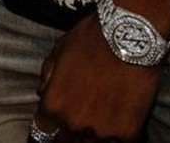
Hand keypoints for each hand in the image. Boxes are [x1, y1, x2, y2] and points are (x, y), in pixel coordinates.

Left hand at [33, 13, 161, 140]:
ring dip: (90, 136)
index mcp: (53, 105)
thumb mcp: (59, 51)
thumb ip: (47, 76)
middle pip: (66, 141)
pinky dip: (115, 137)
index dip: (48, 125)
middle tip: (77, 119)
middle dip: (67, 133)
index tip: (53, 123)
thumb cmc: (89, 40)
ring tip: (96, 120)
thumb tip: (42, 91)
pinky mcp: (127, 134)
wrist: (127, 36)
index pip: (42, 130)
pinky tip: (116, 124)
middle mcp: (74, 124)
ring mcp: (101, 132)